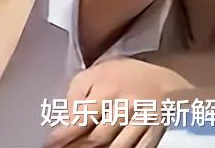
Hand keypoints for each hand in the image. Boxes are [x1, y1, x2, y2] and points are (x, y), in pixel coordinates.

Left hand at [44, 59, 180, 147]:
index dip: (64, 135)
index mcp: (105, 89)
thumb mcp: (94, 74)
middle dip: (78, 147)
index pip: (81, 118)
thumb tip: (65, 120)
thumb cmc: (122, 75)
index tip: (50, 144)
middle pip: (98, 137)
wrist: (164, 76)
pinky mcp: (156, 130)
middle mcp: (125, 105)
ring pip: (118, 146)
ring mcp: (143, 119)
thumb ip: (76, 95)